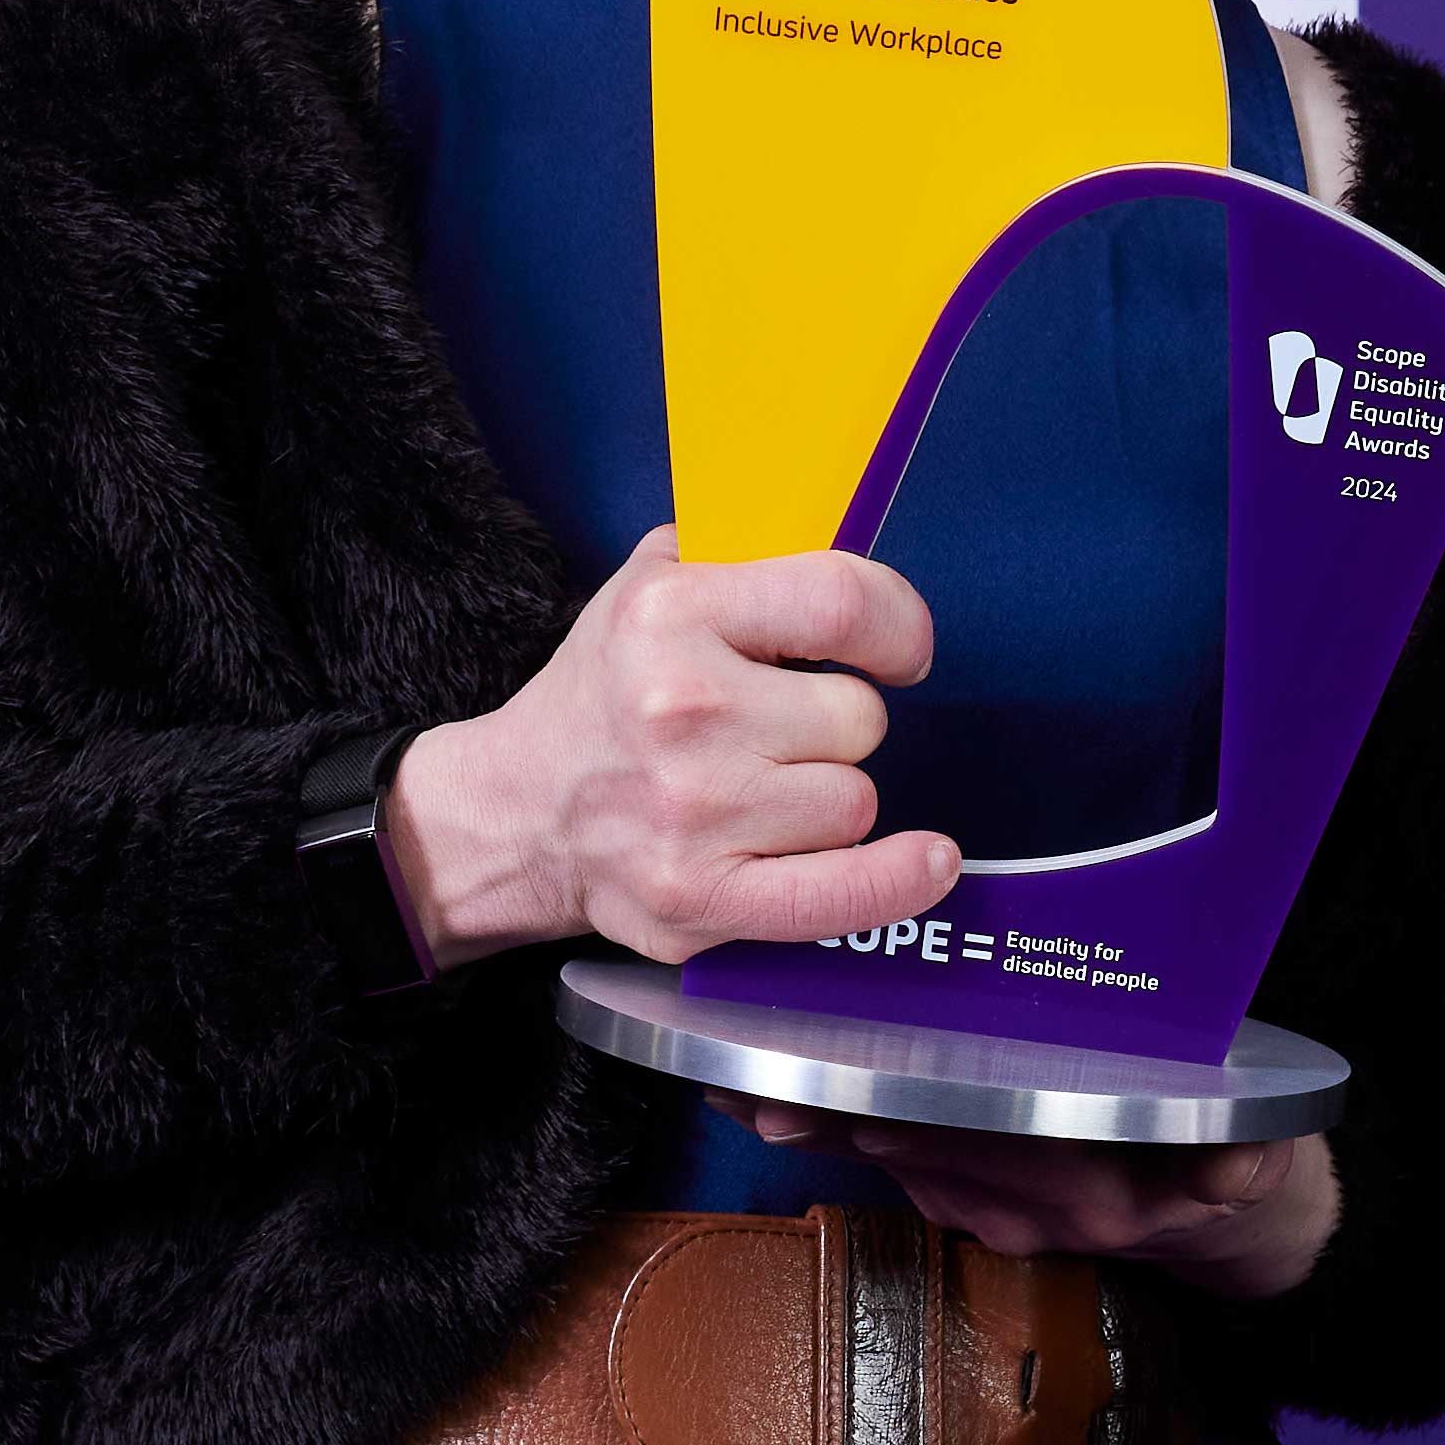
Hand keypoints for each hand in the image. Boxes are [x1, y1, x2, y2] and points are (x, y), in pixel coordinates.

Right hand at [376, 528, 951, 965]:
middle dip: (836, 725)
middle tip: (775, 734)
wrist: (516, 811)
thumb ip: (747, 551)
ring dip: (827, 800)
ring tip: (759, 794)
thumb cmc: (605, 694)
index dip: (898, 625)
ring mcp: (693, 814)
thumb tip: (851, 545)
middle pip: (859, 718)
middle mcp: (683, 711)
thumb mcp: (650, 582)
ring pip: (854, 801)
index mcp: (670, 615)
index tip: (901, 649)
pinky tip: (928, 862)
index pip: (843, 603)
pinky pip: (844, 895)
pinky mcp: (699, 899)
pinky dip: (893, 882)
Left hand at [730, 1110, 1342, 1303]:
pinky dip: (845, 1135)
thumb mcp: (1257, 1156)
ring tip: (745, 1087)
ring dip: (825, 1129)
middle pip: (925, 1158)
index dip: (927, 1125)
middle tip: (757, 1086)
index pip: (998, 1149)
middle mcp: (1037, 1217)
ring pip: (898, 1165)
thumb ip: (1244, 1158)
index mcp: (1098, 1198)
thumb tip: (1240, 1166)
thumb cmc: (1233, 1157)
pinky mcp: (978, 1211)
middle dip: (841, 1121)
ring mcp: (1001, 1221)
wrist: (1232, 1225)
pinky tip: (788, 1109)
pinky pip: (899, 1168)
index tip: (864, 1106)